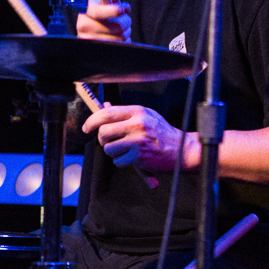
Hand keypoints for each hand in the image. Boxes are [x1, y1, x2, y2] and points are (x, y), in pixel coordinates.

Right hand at [76, 0, 131, 42]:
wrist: (89, 37)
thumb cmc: (98, 18)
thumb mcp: (100, 6)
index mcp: (85, 14)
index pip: (99, 12)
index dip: (115, 10)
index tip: (126, 8)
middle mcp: (85, 29)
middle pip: (117, 26)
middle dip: (126, 21)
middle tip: (125, 19)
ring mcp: (93, 42)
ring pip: (121, 37)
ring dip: (126, 32)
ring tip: (121, 29)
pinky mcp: (101, 52)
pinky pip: (122, 46)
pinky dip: (125, 41)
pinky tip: (118, 38)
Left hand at [82, 104, 199, 171]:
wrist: (182, 150)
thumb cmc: (162, 133)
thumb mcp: (146, 116)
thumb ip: (125, 114)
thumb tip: (104, 106)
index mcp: (138, 111)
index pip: (107, 113)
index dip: (92, 120)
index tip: (87, 127)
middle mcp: (137, 124)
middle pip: (104, 131)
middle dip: (102, 139)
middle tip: (109, 142)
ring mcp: (138, 141)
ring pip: (108, 148)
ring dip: (113, 152)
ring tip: (126, 150)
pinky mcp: (139, 157)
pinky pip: (118, 161)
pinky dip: (122, 162)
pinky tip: (133, 158)